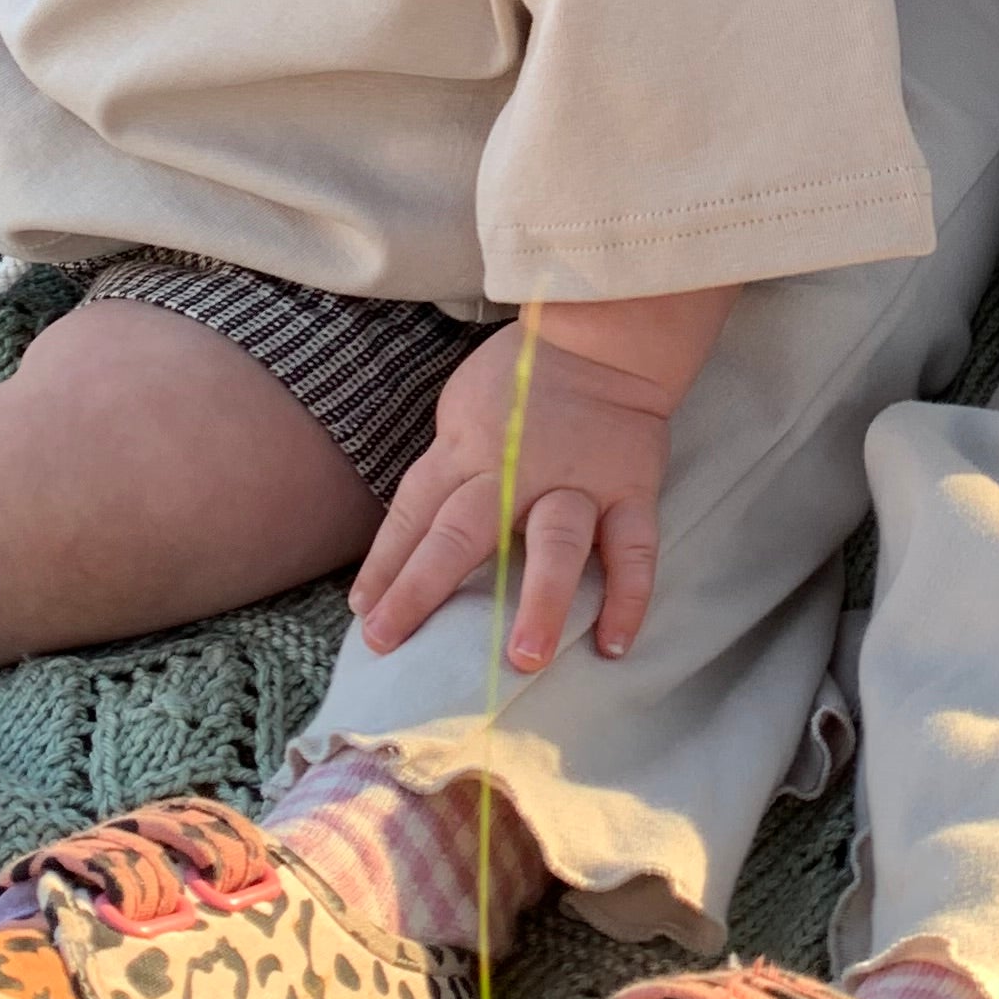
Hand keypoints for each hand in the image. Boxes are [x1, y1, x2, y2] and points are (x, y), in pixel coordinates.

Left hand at [349, 322, 675, 674]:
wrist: (606, 340)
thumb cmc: (522, 379)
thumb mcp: (461, 409)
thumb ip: (445, 469)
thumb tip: (412, 534)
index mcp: (467, 451)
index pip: (413, 512)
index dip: (385, 565)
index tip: (365, 616)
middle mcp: (516, 472)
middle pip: (463, 532)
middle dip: (422, 588)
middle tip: (390, 640)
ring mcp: (577, 484)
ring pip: (557, 544)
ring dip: (542, 600)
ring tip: (526, 658)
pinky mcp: (630, 491)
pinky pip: (633, 548)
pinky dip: (629, 596)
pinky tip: (613, 644)